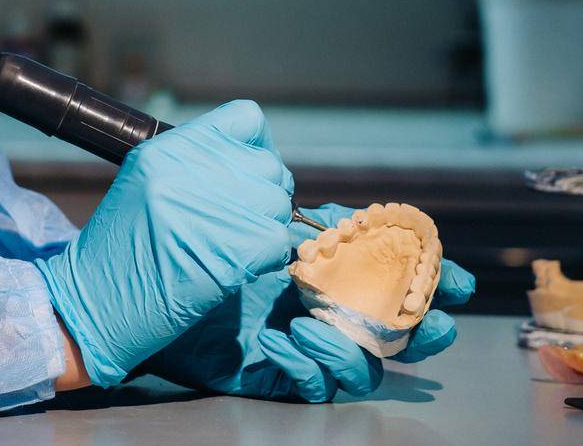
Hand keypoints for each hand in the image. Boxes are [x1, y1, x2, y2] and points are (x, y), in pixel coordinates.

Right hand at [34, 101, 293, 386]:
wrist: (93, 304)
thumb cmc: (121, 250)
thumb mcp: (146, 183)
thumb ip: (196, 163)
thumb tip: (254, 162)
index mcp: (168, 147)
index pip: (246, 117)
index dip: (258, 147)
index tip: (248, 175)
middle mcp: (190, 169)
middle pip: (269, 165)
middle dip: (263, 195)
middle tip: (242, 222)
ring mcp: (212, 207)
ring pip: (279, 204)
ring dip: (266, 228)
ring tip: (234, 246)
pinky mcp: (233, 249)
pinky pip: (279, 240)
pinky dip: (267, 257)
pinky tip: (240, 268)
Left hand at [143, 202, 475, 401]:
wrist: (126, 291)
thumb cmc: (179, 246)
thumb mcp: (235, 208)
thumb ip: (276, 194)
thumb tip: (330, 199)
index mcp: (321, 263)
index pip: (389, 269)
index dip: (428, 274)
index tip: (455, 276)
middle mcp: (319, 306)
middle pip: (395, 327)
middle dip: (424, 326)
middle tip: (433, 322)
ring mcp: (301, 344)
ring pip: (364, 365)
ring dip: (352, 346)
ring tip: (311, 322)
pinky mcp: (276, 376)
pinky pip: (314, 388)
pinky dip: (308, 368)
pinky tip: (282, 342)